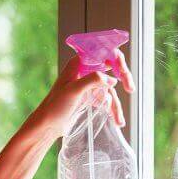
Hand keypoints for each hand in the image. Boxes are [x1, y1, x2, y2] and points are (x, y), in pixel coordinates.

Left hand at [21, 51, 135, 142]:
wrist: (47, 125)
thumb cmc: (55, 106)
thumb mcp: (74, 90)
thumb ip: (93, 80)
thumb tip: (112, 80)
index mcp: (79, 63)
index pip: (103, 53)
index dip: (116, 60)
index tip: (122, 73)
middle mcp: (85, 71)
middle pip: (111, 68)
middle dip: (122, 79)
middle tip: (130, 89)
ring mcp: (87, 84)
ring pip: (109, 88)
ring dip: (116, 104)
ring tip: (120, 121)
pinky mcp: (89, 97)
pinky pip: (105, 99)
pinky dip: (112, 109)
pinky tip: (117, 121)